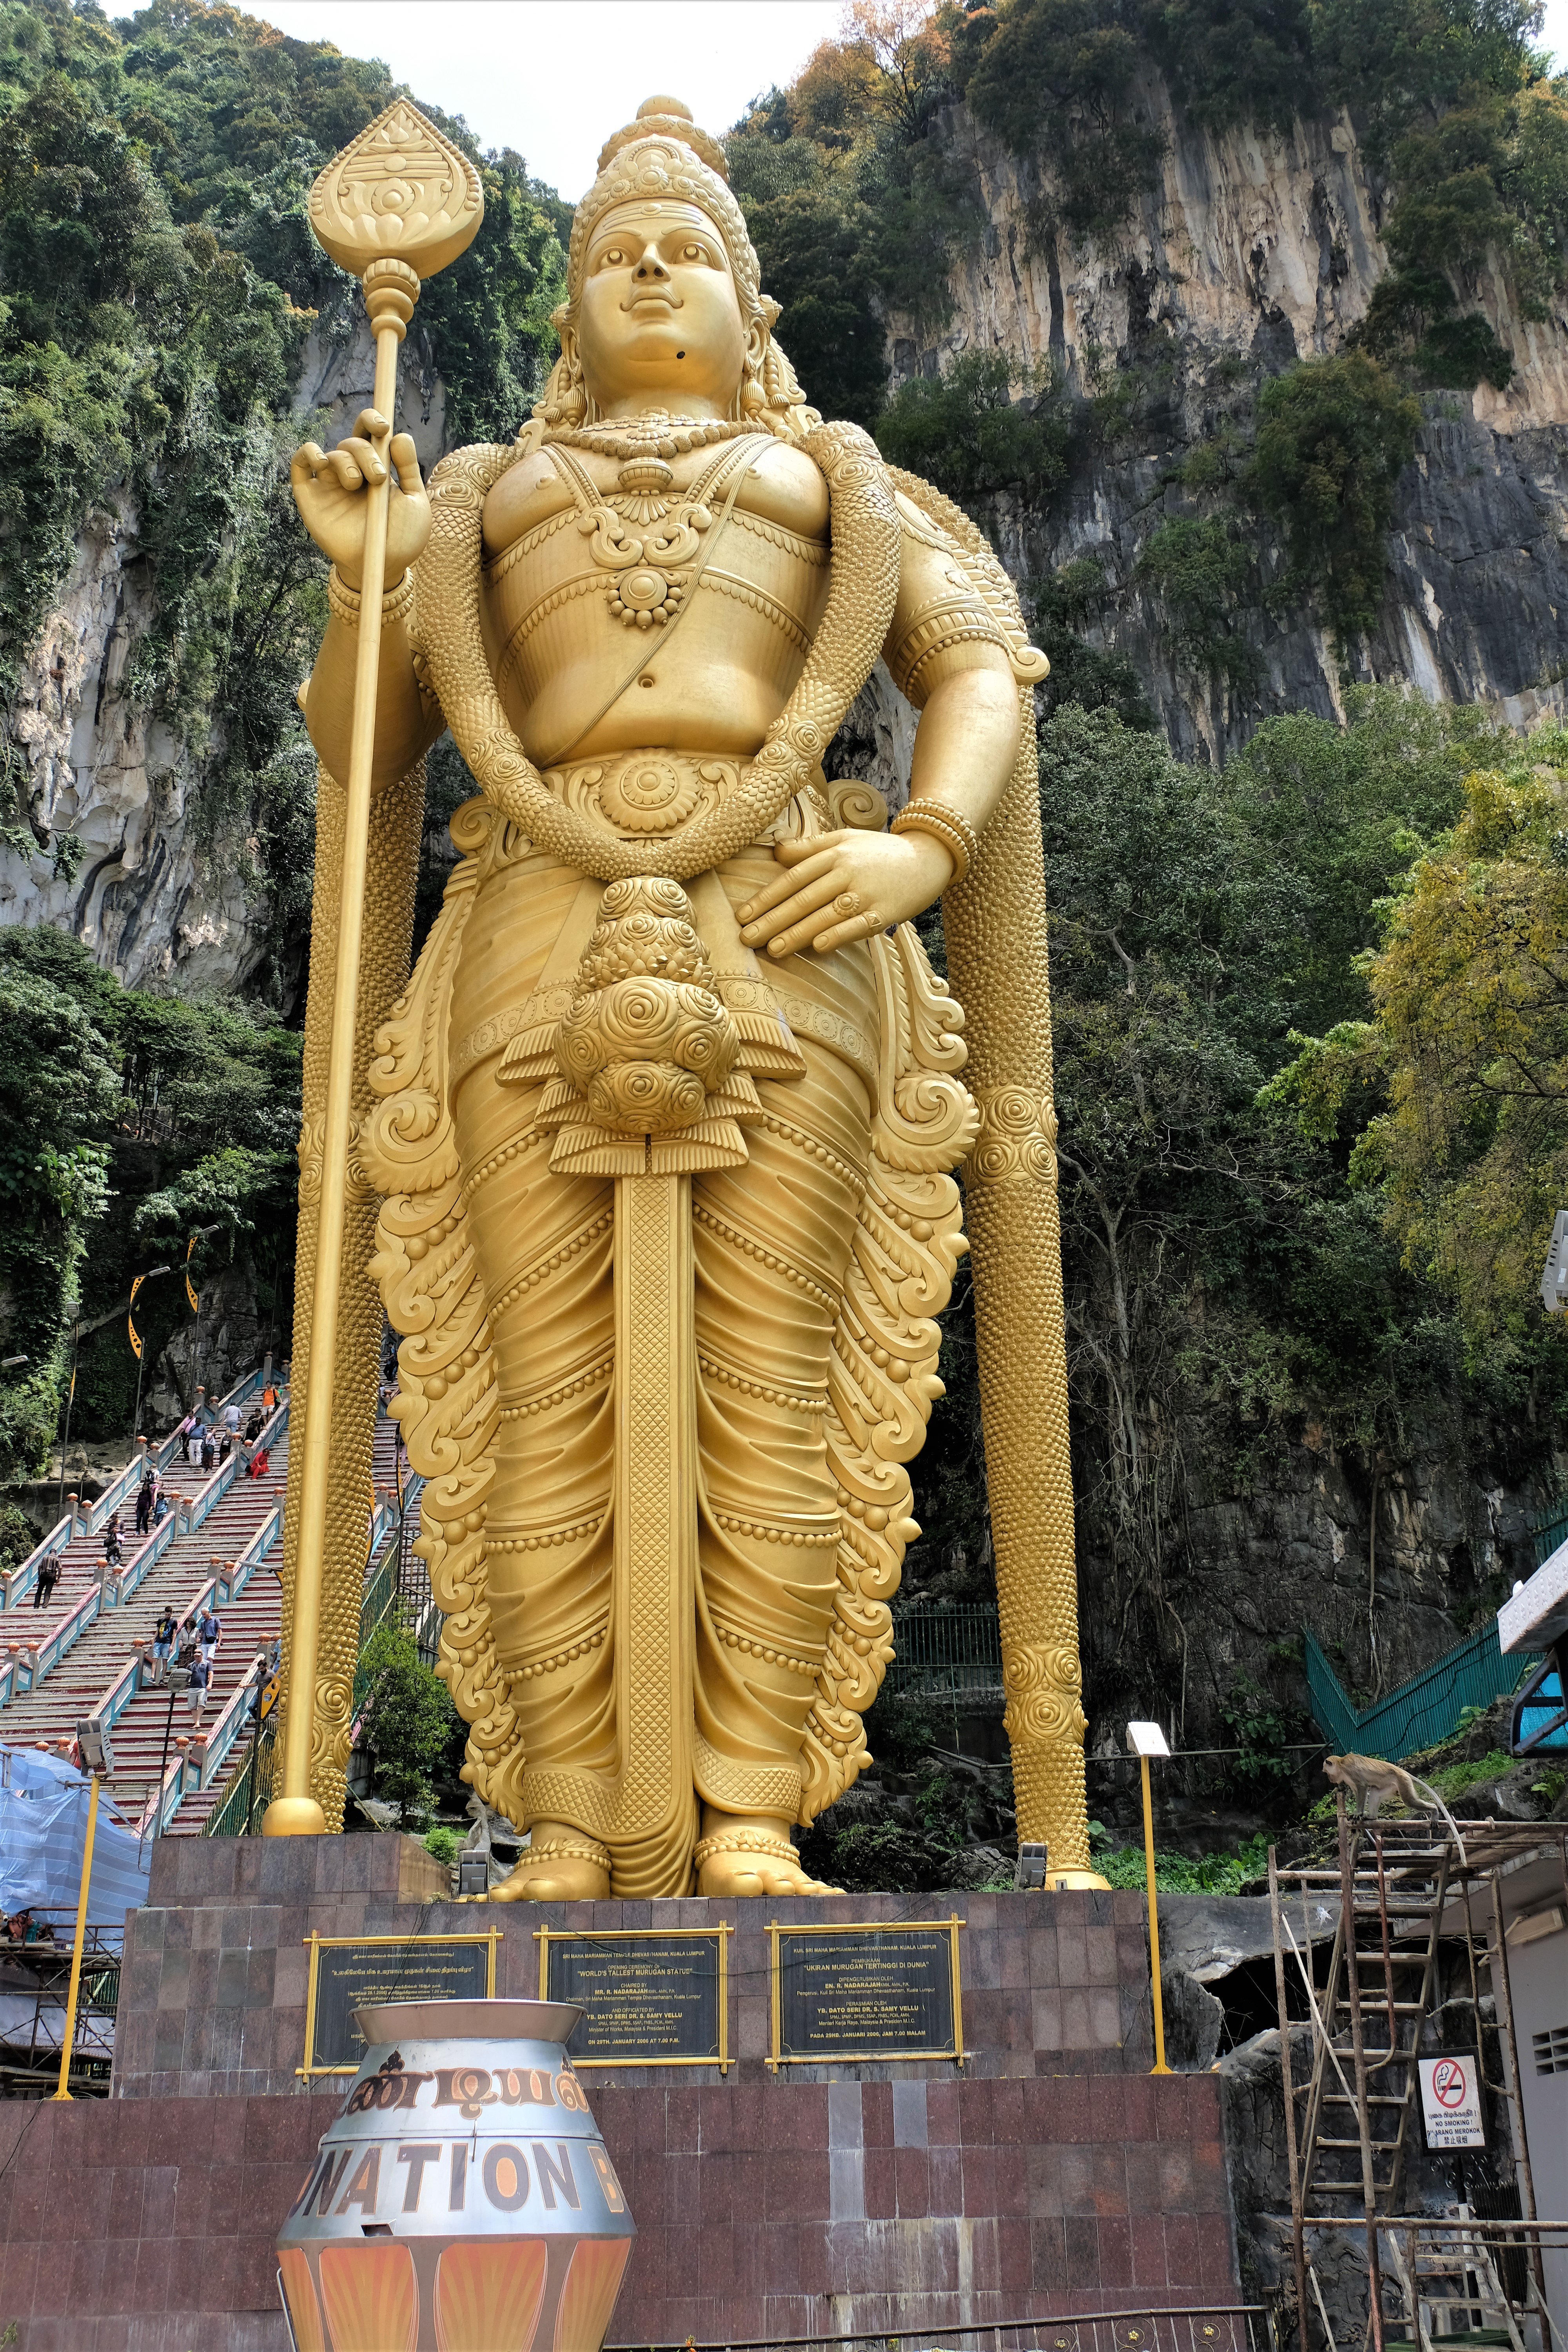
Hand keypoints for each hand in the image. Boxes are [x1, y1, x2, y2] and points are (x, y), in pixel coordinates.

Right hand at [289, 409, 429, 589]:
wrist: (383, 568)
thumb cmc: (402, 538)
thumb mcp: (414, 502)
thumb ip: (408, 469)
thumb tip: (400, 435)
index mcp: (377, 467)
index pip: (369, 432)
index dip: (371, 421)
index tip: (382, 426)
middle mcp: (352, 471)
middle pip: (352, 443)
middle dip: (366, 452)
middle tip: (379, 477)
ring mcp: (330, 484)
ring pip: (331, 454)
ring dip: (346, 463)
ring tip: (356, 485)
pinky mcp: (310, 497)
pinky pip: (300, 464)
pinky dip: (308, 454)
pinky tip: (321, 461)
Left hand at [736, 826, 953, 957]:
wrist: (929, 856)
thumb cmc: (880, 851)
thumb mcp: (845, 839)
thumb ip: (810, 846)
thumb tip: (776, 850)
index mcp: (834, 853)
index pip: (793, 877)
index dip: (767, 897)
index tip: (743, 915)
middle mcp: (847, 872)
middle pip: (804, 898)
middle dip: (773, 920)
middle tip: (747, 938)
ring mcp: (867, 893)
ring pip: (826, 914)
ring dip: (798, 933)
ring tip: (773, 950)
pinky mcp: (886, 912)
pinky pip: (859, 925)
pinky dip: (839, 935)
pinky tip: (819, 947)